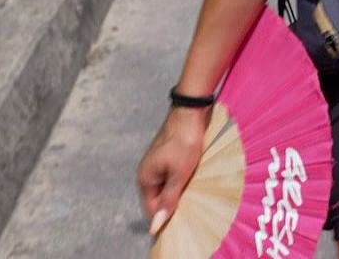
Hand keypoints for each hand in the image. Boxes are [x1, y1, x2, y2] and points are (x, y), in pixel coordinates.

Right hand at [136, 106, 208, 235]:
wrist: (190, 113)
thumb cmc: (184, 143)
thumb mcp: (179, 174)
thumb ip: (168, 199)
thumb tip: (155, 225)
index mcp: (145, 178)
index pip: (151, 208)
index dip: (165, 217)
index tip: (182, 224)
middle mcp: (147, 172)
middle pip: (158, 198)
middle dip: (172, 205)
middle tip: (191, 211)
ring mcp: (157, 164)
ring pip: (166, 187)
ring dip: (178, 193)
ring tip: (194, 198)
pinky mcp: (168, 157)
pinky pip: (172, 176)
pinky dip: (181, 181)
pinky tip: (193, 183)